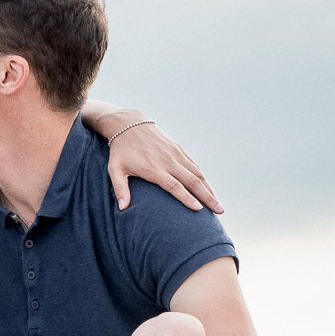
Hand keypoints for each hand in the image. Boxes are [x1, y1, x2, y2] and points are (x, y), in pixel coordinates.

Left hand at [107, 118, 221, 213]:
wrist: (129, 124)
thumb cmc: (120, 151)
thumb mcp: (114, 169)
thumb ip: (120, 189)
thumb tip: (122, 208)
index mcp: (153, 168)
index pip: (174, 186)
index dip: (187, 198)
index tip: (199, 209)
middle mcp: (168, 161)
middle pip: (192, 181)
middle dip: (207, 197)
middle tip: (220, 211)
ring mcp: (175, 154)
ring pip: (197, 173)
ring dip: (209, 189)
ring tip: (218, 204)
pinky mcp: (178, 149)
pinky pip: (194, 165)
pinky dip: (203, 177)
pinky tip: (209, 188)